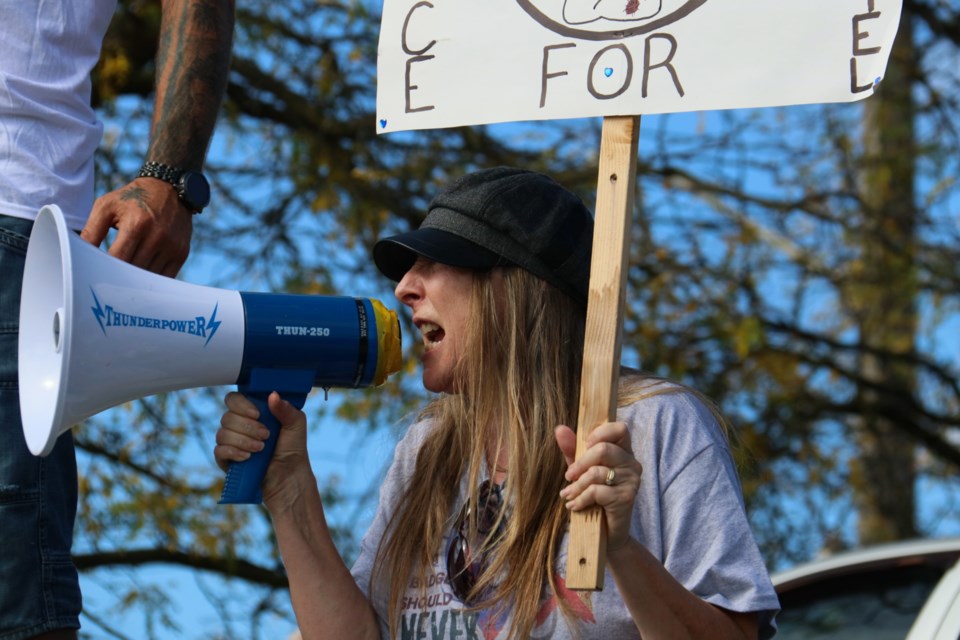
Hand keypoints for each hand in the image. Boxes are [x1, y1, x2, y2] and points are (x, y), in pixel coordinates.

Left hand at [81, 177, 192, 276]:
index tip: (96, 275)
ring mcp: (172, 246)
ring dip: (136, 281)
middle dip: (119, 277)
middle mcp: (158, 236)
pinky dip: (152, 281)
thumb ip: (91, 230)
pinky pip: (165, 278)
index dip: (106, 270)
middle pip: (134, 270)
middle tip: (106, 282)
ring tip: (123, 282)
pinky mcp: (182, 253)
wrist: (170, 189)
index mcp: (137, 224)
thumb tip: (79, 253)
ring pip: (150, 277)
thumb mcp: (107, 206)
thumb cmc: (133, 198)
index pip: (118, 258)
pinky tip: (141, 280)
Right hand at [214, 391, 311, 509]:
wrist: (288, 474)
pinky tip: (247, 456)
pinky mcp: (225, 458)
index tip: (257, 415)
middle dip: (248, 427)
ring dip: (243, 441)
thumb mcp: (295, 424)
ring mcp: (230, 441)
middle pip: (227, 417)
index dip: (242, 405)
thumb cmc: (292, 447)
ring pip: (222, 434)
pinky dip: (234, 452)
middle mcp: (238, 424)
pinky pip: (219, 451)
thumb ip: (285, 409)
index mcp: (251, 411)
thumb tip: (273, 395)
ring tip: (261, 448)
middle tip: (266, 435)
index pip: (233, 399)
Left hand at [555, 421, 641, 552]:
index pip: (620, 428)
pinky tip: (574, 505)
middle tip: (568, 476)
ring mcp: (632, 480)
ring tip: (568, 495)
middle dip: (580, 464)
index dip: (600, 433)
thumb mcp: (581, 470)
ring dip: (577, 485)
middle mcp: (632, 463)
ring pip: (596, 472)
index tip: (585, 446)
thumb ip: (573, 449)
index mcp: (623, 451)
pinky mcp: (626, 498)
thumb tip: (560, 428)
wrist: (606, 534)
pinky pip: (596, 491)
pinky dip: (580, 499)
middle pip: (603, 449)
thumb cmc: (594, 497)